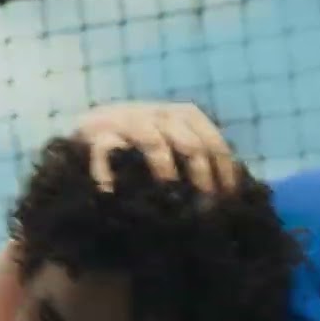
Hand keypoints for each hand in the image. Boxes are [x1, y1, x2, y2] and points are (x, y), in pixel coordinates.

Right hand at [73, 102, 236, 193]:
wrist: (90, 128)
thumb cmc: (141, 145)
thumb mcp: (173, 144)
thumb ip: (196, 159)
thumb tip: (229, 191)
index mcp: (183, 116)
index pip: (212, 141)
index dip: (223, 171)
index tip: (228, 198)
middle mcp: (158, 114)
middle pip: (189, 143)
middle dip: (201, 177)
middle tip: (205, 206)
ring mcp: (126, 120)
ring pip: (154, 142)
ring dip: (165, 170)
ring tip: (169, 196)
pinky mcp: (95, 132)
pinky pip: (105, 149)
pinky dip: (108, 171)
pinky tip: (112, 191)